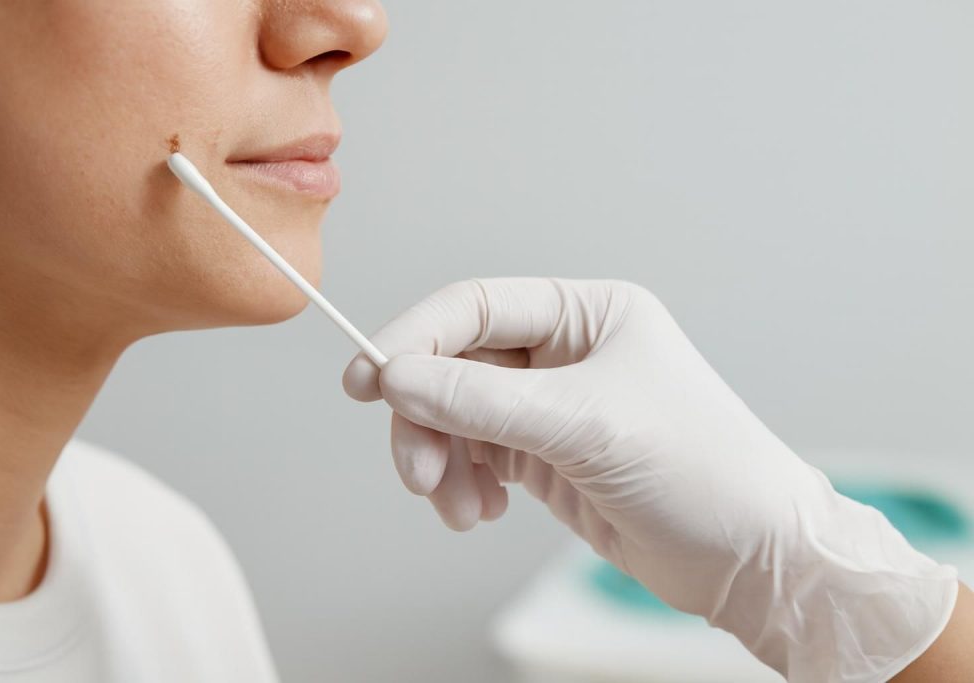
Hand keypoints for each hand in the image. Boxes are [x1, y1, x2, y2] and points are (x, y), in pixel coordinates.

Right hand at [343, 278, 956, 681]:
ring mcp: (553, 406)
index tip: (369, 381)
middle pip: (457, 366)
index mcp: (588, 314)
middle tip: (416, 470)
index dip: (416, 339)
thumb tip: (397, 377)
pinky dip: (463, 484)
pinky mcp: (546, 456)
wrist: (749, 555)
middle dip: (428, 418)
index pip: (476, 308)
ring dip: (443, 460)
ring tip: (457, 506)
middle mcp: (567, 353)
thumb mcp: (584, 425)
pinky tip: (481, 512)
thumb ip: (482, 401)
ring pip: (460, 416)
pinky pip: (477, 456)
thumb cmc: (700, 470)